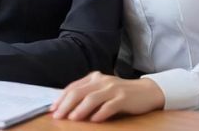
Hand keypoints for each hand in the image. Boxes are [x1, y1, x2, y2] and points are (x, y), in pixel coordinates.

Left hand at [50, 71, 164, 121]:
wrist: (146, 91)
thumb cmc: (120, 93)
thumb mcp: (102, 90)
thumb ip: (87, 94)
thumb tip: (67, 107)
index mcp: (94, 78)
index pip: (73, 87)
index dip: (61, 98)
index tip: (52, 109)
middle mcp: (102, 81)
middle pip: (79, 92)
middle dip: (66, 104)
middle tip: (58, 116)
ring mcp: (113, 89)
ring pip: (92, 98)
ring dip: (80, 109)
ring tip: (72, 118)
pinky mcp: (123, 98)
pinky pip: (110, 106)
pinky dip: (100, 113)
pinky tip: (94, 120)